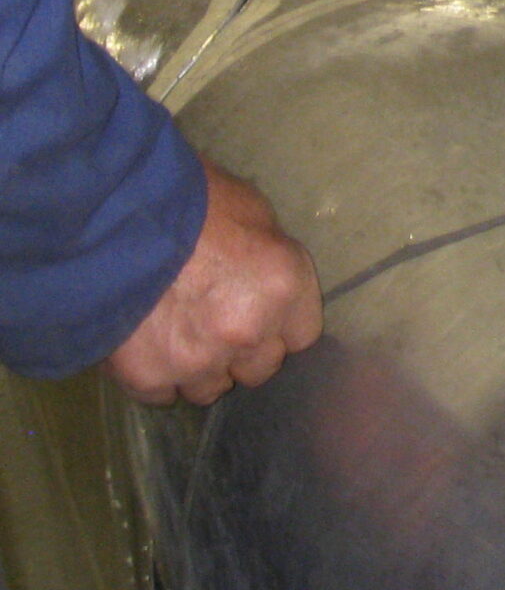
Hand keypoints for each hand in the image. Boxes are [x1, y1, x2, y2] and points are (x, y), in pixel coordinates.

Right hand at [106, 160, 322, 405]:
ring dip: (200, 368)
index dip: (280, 325)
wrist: (112, 219)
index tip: (263, 315)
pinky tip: (146, 346)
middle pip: (260, 368)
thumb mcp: (253, 215)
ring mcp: (198, 361)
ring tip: (177, 335)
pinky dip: (157, 375)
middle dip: (243, 350)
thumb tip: (268, 287)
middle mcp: (249, 333)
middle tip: (216, 323)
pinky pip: (162, 393)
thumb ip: (268, 264)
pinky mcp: (149, 378)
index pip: (302, 336)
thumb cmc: (192, 202)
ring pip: (210, 388)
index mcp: (284, 287)